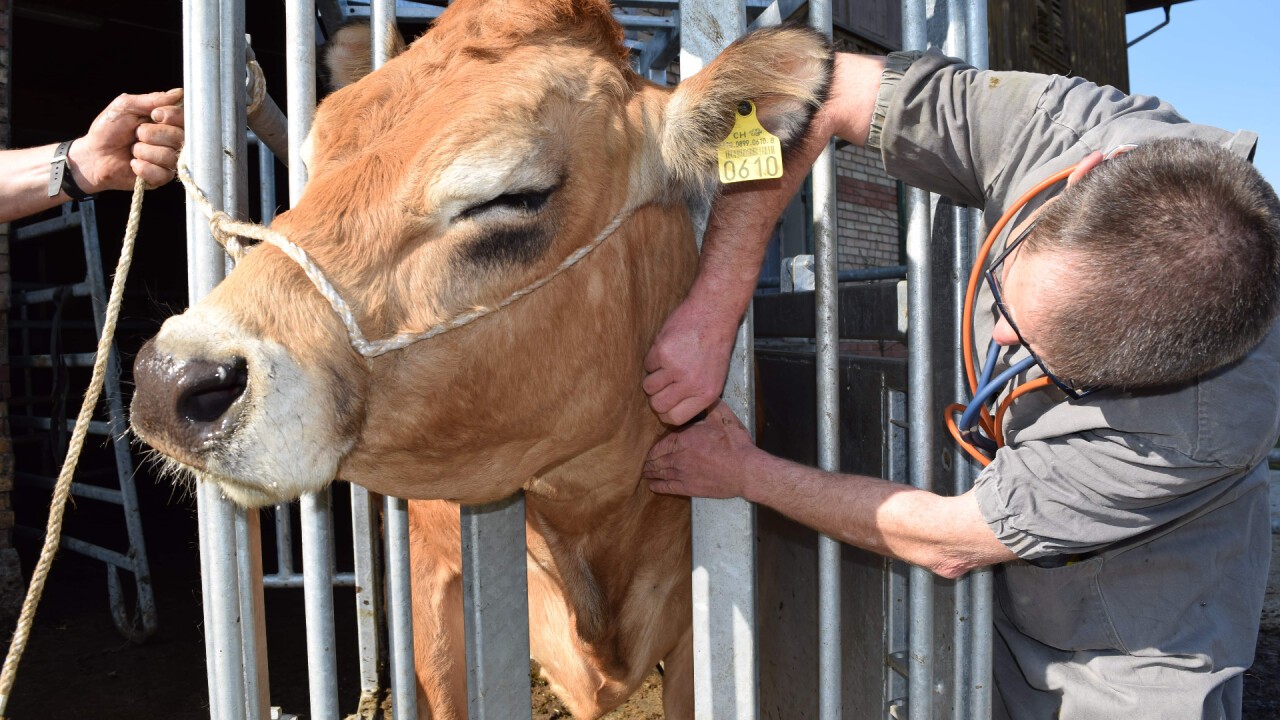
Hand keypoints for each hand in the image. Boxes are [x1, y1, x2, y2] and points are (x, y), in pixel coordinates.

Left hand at [69, 89, 184, 191]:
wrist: (94, 155)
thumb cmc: (108, 129)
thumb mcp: (126, 106)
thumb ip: (152, 99)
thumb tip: (179, 92)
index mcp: (167, 122)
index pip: (186, 118)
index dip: (173, 116)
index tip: (154, 115)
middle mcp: (173, 141)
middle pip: (180, 137)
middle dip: (152, 134)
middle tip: (136, 134)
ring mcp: (169, 160)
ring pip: (169, 156)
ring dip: (143, 151)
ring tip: (132, 150)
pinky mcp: (162, 178)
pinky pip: (161, 173)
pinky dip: (142, 167)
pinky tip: (133, 164)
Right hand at [642, 298, 738, 424]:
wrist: (714, 313)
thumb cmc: (715, 344)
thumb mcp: (715, 377)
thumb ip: (696, 395)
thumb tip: (673, 410)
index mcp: (706, 394)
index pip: (675, 419)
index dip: (666, 413)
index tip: (665, 403)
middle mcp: (691, 384)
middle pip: (658, 405)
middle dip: (655, 397)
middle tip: (662, 384)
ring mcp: (675, 368)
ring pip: (648, 386)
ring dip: (652, 377)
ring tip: (666, 364)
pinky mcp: (662, 352)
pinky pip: (647, 365)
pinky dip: (652, 358)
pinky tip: (667, 349)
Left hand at [643, 401, 759, 498]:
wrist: (744, 470)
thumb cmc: (734, 443)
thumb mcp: (722, 418)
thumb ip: (709, 406)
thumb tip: (704, 396)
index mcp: (683, 439)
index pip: (660, 444)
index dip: (652, 448)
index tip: (648, 449)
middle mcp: (678, 457)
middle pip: (656, 459)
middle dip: (648, 460)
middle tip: (641, 461)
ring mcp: (682, 474)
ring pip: (660, 473)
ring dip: (650, 472)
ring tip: (644, 472)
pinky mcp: (689, 488)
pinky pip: (667, 487)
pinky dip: (657, 486)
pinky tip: (652, 486)